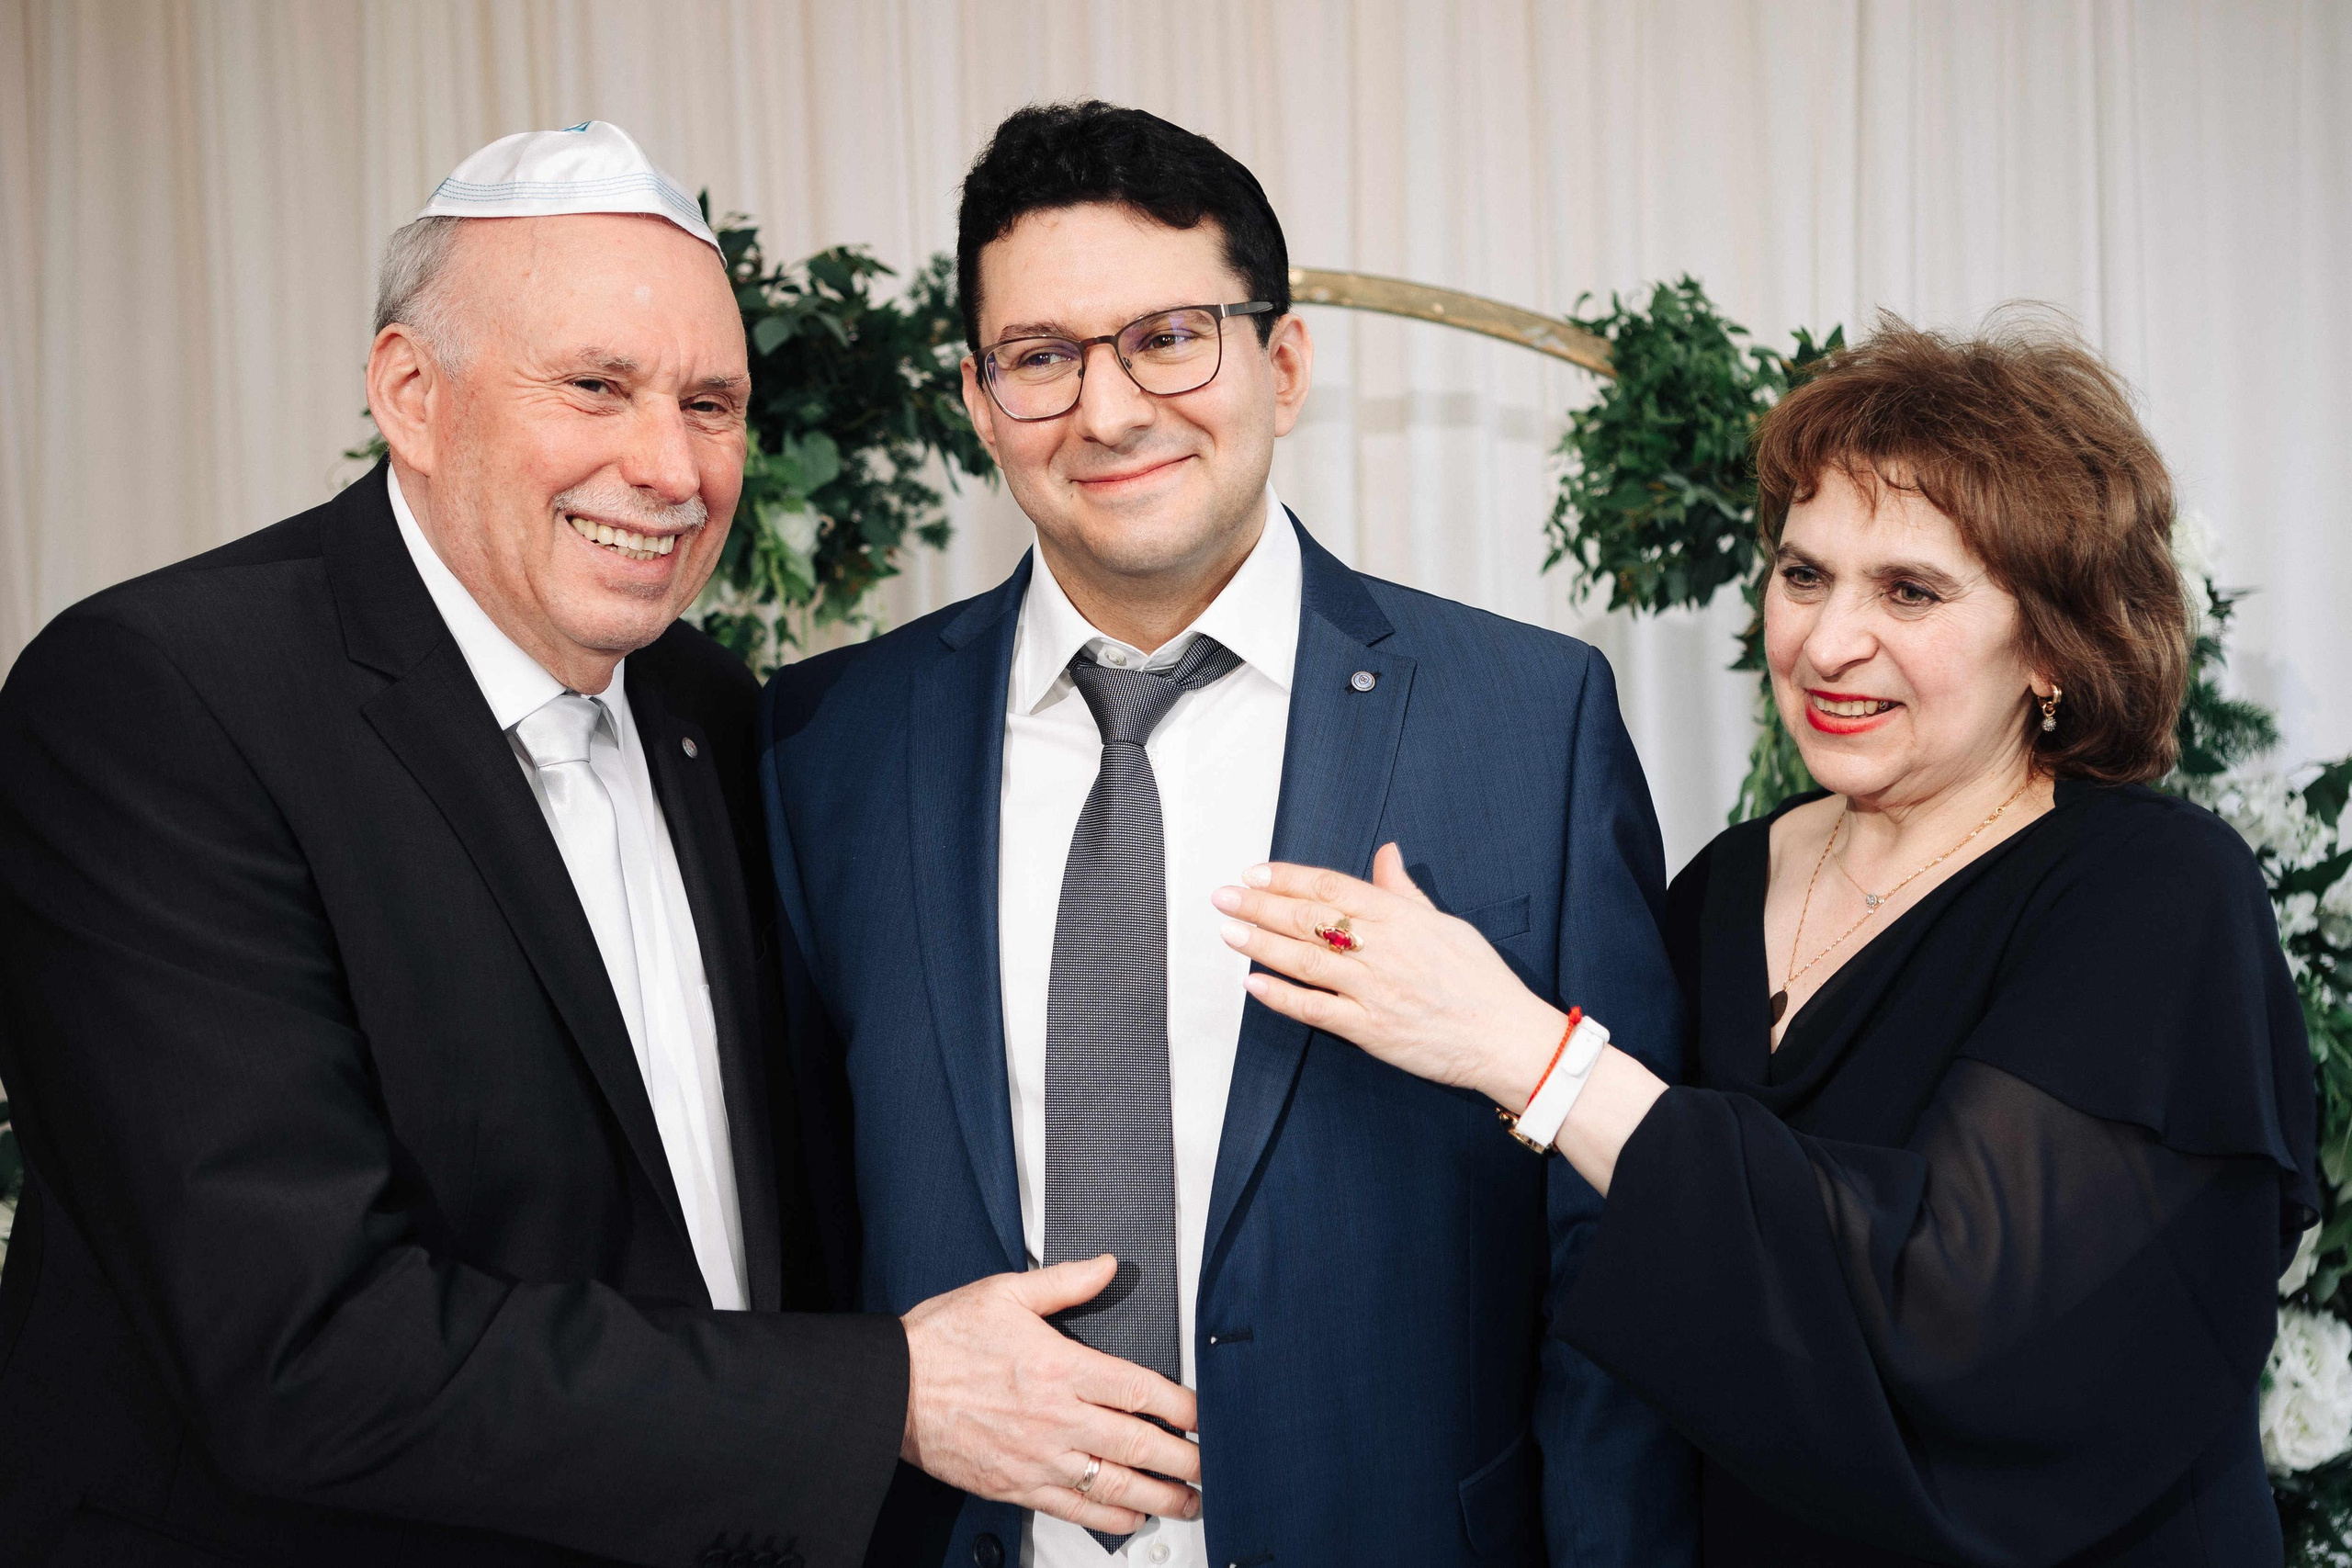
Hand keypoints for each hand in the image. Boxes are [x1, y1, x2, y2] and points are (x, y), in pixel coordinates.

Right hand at [900, 1254, 1201, 1533]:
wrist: (892, 1390)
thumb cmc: (943, 1341)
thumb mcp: (1004, 1292)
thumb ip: (1064, 1282)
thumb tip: (1107, 1265)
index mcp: (1060, 1367)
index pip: (1139, 1390)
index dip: (1181, 1406)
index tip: (1204, 1416)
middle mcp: (1056, 1417)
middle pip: (1137, 1444)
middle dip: (1183, 1459)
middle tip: (1211, 1466)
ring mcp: (1039, 1457)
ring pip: (1113, 1484)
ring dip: (1158, 1495)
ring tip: (1188, 1500)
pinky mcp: (1017, 1485)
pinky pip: (1074, 1508)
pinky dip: (1110, 1517)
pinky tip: (1133, 1518)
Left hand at [1212, 843, 1565, 1108]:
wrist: (1505, 1037)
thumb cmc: (1481, 980)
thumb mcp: (1446, 923)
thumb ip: (1404, 891)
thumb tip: (1386, 853)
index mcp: (1401, 918)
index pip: (1332, 886)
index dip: (1288, 877)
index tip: (1255, 872)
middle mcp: (1383, 950)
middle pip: (1309, 919)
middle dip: (1260, 904)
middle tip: (1223, 896)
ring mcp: (1373, 991)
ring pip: (1305, 961)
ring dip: (1260, 944)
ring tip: (1228, 930)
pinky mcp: (1369, 1029)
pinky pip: (1315, 1010)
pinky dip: (1281, 997)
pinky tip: (1253, 984)